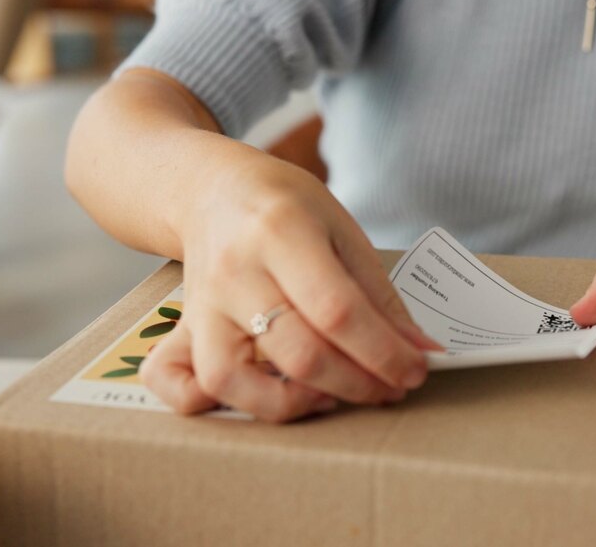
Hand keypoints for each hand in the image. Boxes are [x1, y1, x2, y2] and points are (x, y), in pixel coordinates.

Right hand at [140, 154, 440, 421]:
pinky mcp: (181, 329)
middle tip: (391, 388)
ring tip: (332, 397)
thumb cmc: (284, 207)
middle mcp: (234, 272)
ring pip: (231, 378)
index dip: (383, 351)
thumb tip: (419, 350)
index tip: (415, 370)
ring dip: (291, 403)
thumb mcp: (342, 228)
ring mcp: (201, 305)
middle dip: (357, 382)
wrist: (211, 190)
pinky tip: (259, 397)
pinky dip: (210, 404)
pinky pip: (176, 383)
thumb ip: (379, 294)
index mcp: (281, 232)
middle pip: (298, 351)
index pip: (338, 310)